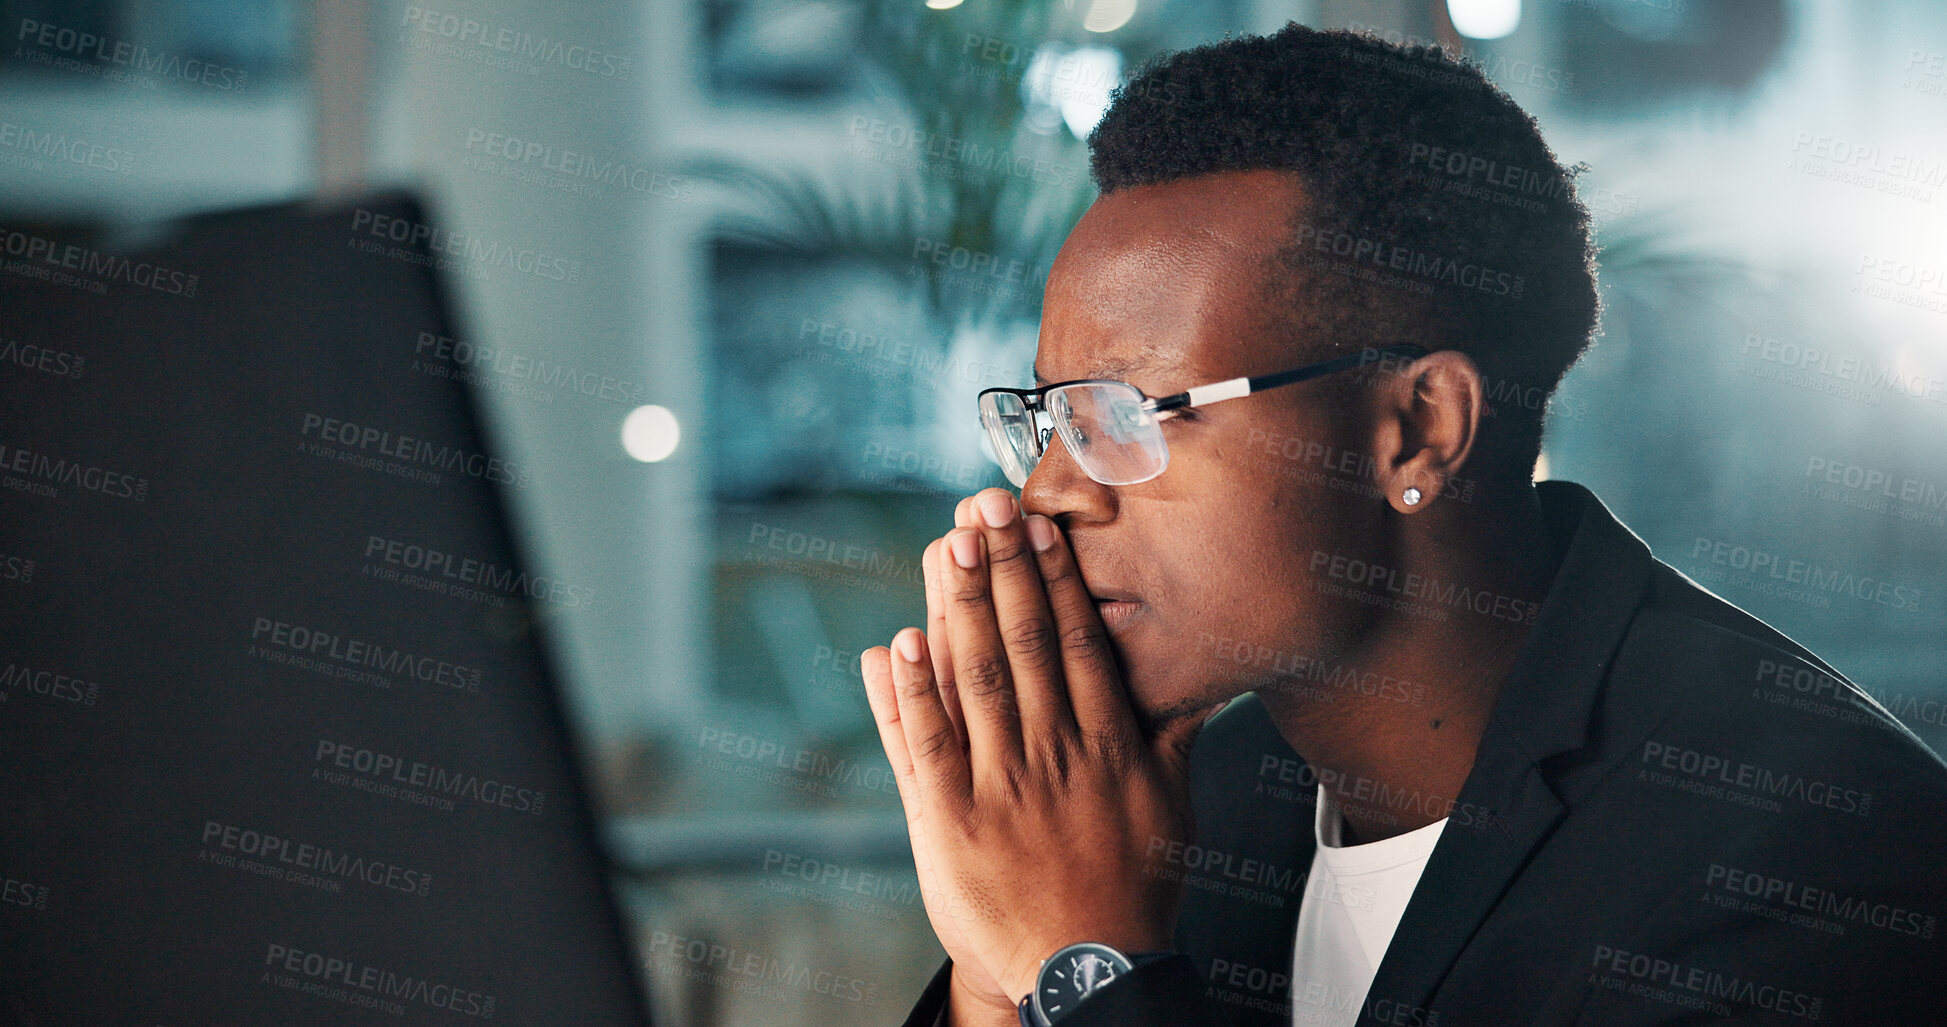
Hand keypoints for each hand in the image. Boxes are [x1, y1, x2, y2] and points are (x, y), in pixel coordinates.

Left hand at [861, 488, 1219, 1010]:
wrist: (1092, 969)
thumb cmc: (1133, 888)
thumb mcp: (1172, 804)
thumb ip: (1174, 731)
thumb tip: (1197, 671)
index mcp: (1107, 744)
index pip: (1076, 642)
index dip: (1054, 578)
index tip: (1038, 525)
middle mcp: (1055, 754)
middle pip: (1024, 643)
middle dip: (1003, 568)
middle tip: (984, 507)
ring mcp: (1002, 788)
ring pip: (976, 680)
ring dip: (959, 606)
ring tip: (948, 546)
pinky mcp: (953, 824)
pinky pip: (928, 747)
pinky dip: (911, 694)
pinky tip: (898, 644)